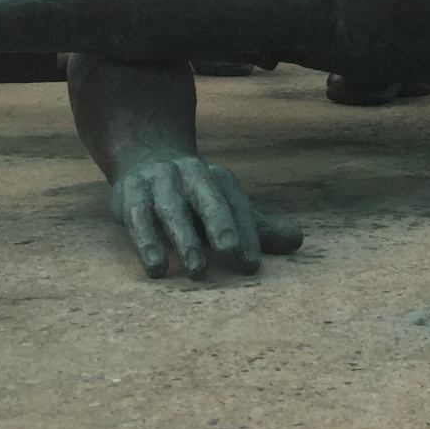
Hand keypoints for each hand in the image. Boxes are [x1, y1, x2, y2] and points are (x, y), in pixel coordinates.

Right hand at [109, 154, 302, 278]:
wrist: (145, 158)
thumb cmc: (194, 197)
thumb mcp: (224, 207)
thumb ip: (258, 228)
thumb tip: (298, 241)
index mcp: (219, 179)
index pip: (236, 206)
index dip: (246, 233)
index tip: (252, 264)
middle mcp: (191, 175)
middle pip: (209, 199)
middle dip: (221, 226)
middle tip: (232, 255)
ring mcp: (160, 181)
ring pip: (172, 209)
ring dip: (185, 238)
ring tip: (196, 270)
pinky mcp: (131, 193)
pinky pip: (138, 217)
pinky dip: (147, 241)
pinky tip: (156, 268)